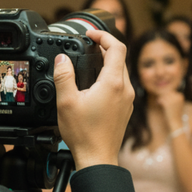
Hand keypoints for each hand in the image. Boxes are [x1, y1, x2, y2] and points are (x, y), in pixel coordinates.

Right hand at [53, 29, 133, 168]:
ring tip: (90, 60)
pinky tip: (96, 82)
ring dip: (109, 61)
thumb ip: (64, 76)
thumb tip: (62, 59)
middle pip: (121, 57)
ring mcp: (128, 99)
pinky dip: (111, 75)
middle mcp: (125, 89)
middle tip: (88, 45)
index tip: (90, 34)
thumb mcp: (66, 102)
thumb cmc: (84, 134)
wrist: (98, 158)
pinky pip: (121, 84)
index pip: (117, 47)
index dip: (104, 35)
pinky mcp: (126, 108)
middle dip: (105, 47)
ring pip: (122, 70)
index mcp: (113, 83)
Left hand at [157, 90, 184, 132]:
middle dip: (163, 96)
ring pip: (163, 95)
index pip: (171, 91)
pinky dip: (159, 101)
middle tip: (159, 100)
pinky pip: (161, 99)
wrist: (176, 121)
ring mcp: (172, 100)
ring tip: (159, 102)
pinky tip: (158, 103)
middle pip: (167, 92)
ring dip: (160, 98)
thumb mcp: (176, 104)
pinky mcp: (168, 103)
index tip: (164, 99)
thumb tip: (163, 92)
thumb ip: (171, 97)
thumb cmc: (175, 113)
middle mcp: (177, 96)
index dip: (166, 95)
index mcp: (180, 96)